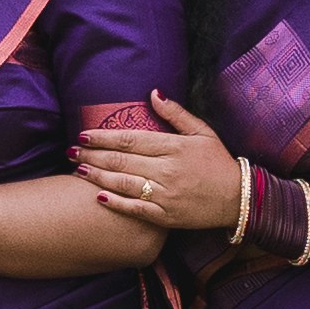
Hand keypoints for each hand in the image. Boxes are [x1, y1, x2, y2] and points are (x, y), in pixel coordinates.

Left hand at [75, 91, 255, 238]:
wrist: (239, 199)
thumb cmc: (218, 163)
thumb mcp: (202, 132)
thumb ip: (176, 114)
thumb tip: (153, 93)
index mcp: (173, 147)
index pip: (130, 140)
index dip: (103, 137)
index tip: (83, 135)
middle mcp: (167, 170)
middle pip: (121, 161)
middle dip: (92, 156)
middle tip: (70, 152)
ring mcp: (166, 195)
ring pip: (124, 184)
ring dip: (97, 176)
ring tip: (77, 170)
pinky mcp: (167, 216)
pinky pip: (136, 209)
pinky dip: (116, 203)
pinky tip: (98, 196)